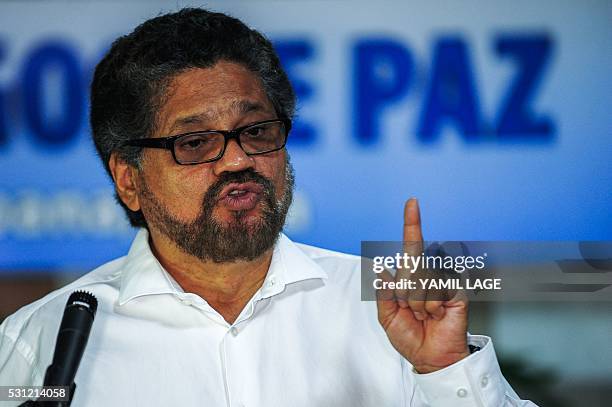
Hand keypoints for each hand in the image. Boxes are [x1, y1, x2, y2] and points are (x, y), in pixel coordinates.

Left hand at [376, 198, 469, 372]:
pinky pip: (436, 290)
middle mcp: (427, 275)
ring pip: (420, 281)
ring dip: (417, 303)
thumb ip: (384, 291)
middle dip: (403, 294)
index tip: (412, 202)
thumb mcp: (387, 316)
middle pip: (409, 267)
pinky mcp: (456, 290)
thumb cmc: (411, 337)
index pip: (411, 246)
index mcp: (410, 278)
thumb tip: (380, 266)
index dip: (412, 224)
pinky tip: (437, 315)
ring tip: (425, 315)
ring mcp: (443, 281)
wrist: (431, 358)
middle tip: (411, 311)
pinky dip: (431, 306)